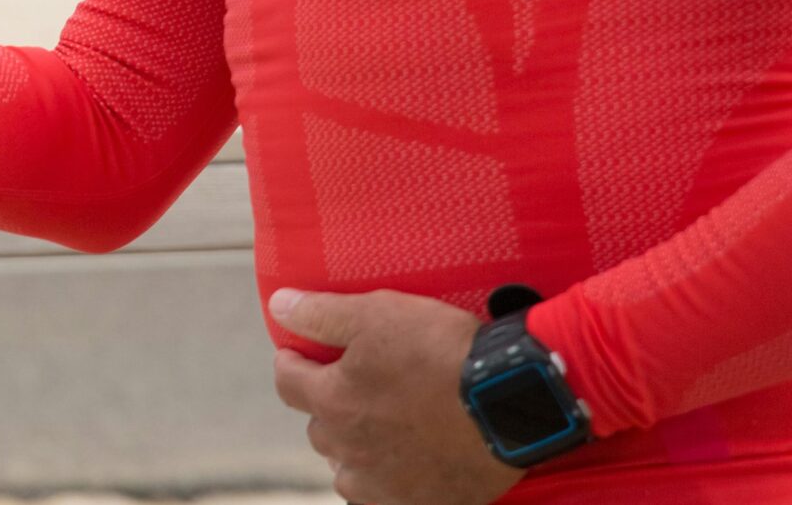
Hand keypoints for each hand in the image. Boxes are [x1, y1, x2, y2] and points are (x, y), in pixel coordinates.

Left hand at [271, 287, 522, 504]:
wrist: (514, 400)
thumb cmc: (443, 353)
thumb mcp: (378, 314)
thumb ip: (321, 314)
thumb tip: (278, 306)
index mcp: (334, 401)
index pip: (287, 383)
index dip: (291, 362)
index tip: (299, 354)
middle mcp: (351, 449)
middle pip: (319, 428)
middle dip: (327, 406)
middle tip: (352, 388)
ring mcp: (386, 484)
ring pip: (347, 471)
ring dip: (352, 452)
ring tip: (375, 432)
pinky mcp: (424, 504)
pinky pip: (384, 501)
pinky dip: (384, 486)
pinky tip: (400, 469)